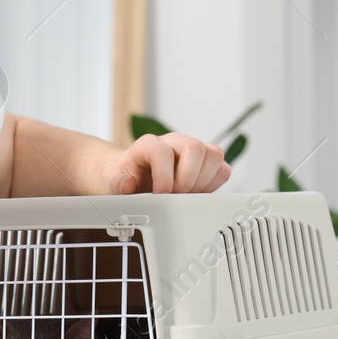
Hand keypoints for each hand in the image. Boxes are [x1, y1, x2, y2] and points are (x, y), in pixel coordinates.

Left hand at [108, 133, 230, 194]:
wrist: (136, 179)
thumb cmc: (127, 180)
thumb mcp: (114, 183)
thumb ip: (117, 183)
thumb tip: (127, 183)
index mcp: (150, 144)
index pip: (163, 151)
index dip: (164, 176)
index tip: (160, 194)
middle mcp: (174, 142)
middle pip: (194, 148)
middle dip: (187, 178)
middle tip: (177, 195)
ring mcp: (193, 151)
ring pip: (214, 154)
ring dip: (204, 181)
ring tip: (187, 196)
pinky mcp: (207, 164)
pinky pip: (224, 169)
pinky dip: (214, 185)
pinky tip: (197, 195)